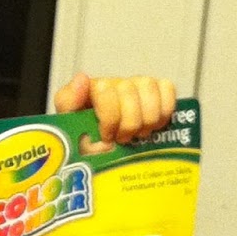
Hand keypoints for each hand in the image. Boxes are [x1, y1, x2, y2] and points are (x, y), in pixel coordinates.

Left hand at [53, 74, 176, 143]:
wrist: (105, 158)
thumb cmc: (87, 145)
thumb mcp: (68, 128)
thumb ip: (68, 102)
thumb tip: (82, 78)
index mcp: (91, 89)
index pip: (106, 90)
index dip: (110, 119)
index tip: (106, 136)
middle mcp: (115, 84)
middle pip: (129, 91)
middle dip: (128, 123)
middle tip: (122, 139)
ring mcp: (136, 86)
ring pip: (149, 88)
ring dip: (147, 118)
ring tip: (138, 134)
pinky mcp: (157, 92)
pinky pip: (168, 88)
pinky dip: (165, 109)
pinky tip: (155, 126)